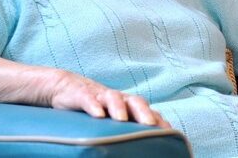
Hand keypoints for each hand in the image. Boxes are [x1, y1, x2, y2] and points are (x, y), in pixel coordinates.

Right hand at [48, 71, 170, 127]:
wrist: (67, 87)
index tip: (170, 133)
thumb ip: (126, 132)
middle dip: (144, 113)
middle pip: (136, 101)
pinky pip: (88, 98)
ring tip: (122, 119)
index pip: (148, 111)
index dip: (159, 121)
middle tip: (151, 125)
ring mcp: (101, 95)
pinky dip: (94, 105)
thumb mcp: (111, 121)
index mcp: (129, 106)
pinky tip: (98, 114)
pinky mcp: (81, 94)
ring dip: (119, 107)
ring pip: (114, 97)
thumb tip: (140, 151)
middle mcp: (119, 99)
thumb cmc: (96, 109)